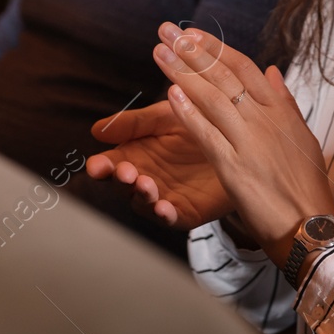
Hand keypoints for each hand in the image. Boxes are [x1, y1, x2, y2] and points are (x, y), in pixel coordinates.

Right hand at [85, 98, 232, 229]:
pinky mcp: (188, 211)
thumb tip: (97, 129)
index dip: (101, 166)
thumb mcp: (165, 115)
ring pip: (145, 203)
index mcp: (135, 154)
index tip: (96, 165)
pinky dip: (165, 215)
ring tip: (146, 184)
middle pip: (124, 185)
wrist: (237, 136)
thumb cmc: (198, 122)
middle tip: (125, 171)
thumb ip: (134, 123)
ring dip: (142, 196)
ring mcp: (165, 196)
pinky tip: (163, 207)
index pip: (111, 164)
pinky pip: (172, 218)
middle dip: (121, 180)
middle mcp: (145, 177)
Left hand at [149, 23, 333, 264]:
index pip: (244, 68)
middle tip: (167, 30)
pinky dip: (189, 113)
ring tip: (161, 51)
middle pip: (223, 76)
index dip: (215, 48)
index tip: (192, 32)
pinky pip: (208, 134)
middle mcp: (265, 120)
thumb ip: (285, 101)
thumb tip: (273, 71)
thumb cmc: (308, 184)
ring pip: (212, 97)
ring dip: (183, 72)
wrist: (312, 224)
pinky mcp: (235, 167)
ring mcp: (250, 141)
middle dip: (192, 50)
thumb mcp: (303, 135)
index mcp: (280, 110)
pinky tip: (171, 95)